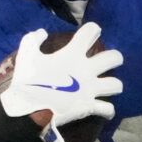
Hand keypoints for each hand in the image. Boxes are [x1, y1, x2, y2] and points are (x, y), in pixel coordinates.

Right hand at [0, 22, 123, 128]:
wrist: (29, 109)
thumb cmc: (28, 81)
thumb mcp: (25, 55)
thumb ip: (33, 40)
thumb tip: (42, 32)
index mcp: (72, 54)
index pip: (90, 32)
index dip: (93, 29)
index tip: (92, 32)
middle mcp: (87, 69)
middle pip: (114, 58)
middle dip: (115, 58)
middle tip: (110, 61)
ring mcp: (91, 89)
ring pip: (116, 84)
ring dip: (114, 85)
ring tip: (109, 87)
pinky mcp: (90, 106)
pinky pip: (108, 109)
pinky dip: (108, 111)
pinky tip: (106, 112)